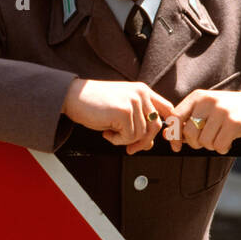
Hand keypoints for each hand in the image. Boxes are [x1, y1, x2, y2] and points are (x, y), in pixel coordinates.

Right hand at [62, 79, 176, 154]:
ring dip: (124, 140)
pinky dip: (116, 140)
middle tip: (130, 149)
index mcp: (143, 91)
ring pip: (141, 134)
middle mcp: (141, 94)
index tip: (162, 138)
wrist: (72, 96)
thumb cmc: (93, 104)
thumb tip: (149, 144)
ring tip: (110, 132)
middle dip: (143, 142)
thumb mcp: (121, 110)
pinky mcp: (124, 111)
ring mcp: (133, 102)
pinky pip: (129, 137)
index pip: (167, 109)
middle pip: (156, 126)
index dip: (168, 125)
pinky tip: (106, 132)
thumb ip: (137, 122)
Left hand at [168, 88, 240, 153]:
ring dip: (211, 146)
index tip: (176, 147)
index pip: (175, 117)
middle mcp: (208, 101)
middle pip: (189, 133)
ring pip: (204, 141)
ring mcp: (222, 111)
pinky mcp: (234, 122)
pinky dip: (222, 149)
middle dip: (196, 143)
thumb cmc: (227, 112)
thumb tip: (166, 136)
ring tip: (220, 138)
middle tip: (207, 141)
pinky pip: (219, 146)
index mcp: (197, 96)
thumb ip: (187, 122)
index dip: (173, 135)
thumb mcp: (206, 111)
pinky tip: (229, 142)